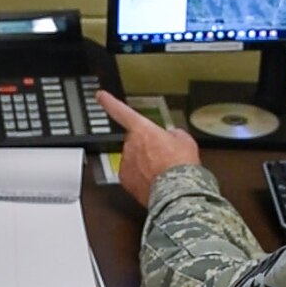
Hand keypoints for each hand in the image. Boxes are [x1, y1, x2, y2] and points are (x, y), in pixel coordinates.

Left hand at [96, 90, 198, 206]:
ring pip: (133, 158)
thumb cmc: (180, 165)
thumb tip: (172, 135)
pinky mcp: (125, 180)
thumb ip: (174, 133)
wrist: (176, 190)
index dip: (109, 102)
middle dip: (146, 146)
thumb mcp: (185, 140)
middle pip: (135, 141)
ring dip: (145, 162)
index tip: (100, 96)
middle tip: (163, 156)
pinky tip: (155, 180)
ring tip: (162, 170)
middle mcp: (130, 144)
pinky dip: (141, 177)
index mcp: (142, 129)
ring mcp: (126, 162)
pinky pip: (132, 174)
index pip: (121, 111)